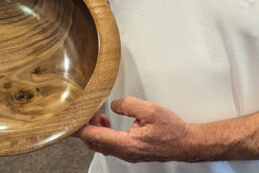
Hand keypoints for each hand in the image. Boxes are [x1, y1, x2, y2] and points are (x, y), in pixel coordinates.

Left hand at [76, 97, 197, 162]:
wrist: (186, 143)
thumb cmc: (172, 130)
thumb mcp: (151, 110)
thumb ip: (128, 105)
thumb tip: (113, 105)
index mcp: (127, 144)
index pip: (95, 136)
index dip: (81, 127)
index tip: (72, 119)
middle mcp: (125, 153)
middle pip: (94, 143)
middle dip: (86, 127)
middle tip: (88, 112)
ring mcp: (127, 154)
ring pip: (101, 145)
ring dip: (95, 131)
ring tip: (98, 116)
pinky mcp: (130, 153)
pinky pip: (109, 146)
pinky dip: (103, 134)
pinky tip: (108, 123)